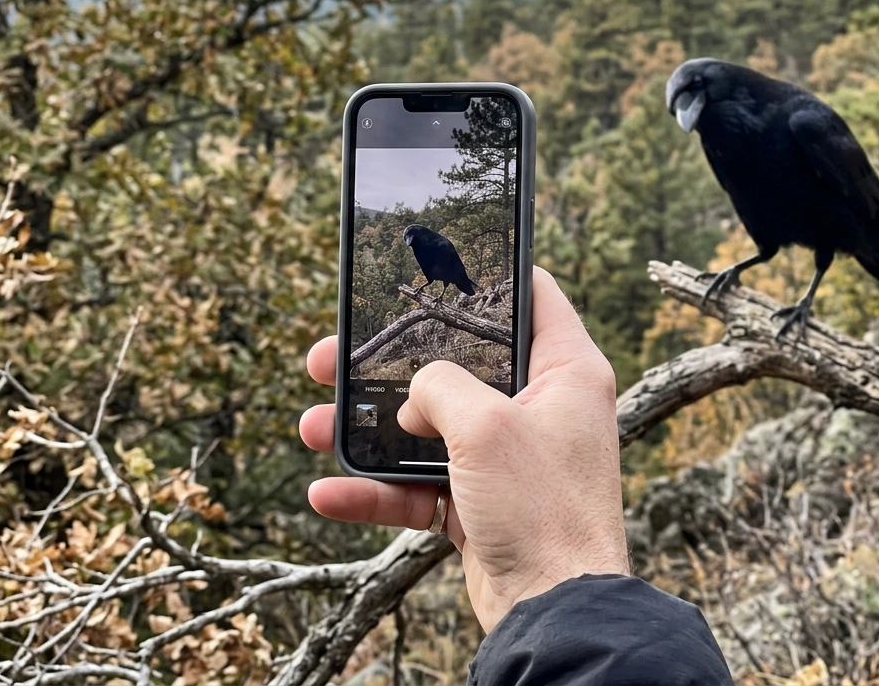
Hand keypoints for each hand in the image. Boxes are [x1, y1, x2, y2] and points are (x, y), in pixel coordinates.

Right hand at [299, 267, 629, 631]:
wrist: (554, 611)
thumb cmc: (543, 509)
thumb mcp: (485, 426)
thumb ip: (440, 387)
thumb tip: (415, 396)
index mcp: (566, 370)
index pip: (532, 297)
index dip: (488, 276)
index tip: (436, 267)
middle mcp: (540, 406)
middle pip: (458, 365)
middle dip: (391, 364)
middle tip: (335, 355)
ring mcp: (509, 457)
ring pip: (428, 428)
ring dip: (369, 431)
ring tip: (312, 424)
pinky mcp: (482, 502)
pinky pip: (421, 486)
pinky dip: (378, 490)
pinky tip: (328, 491)